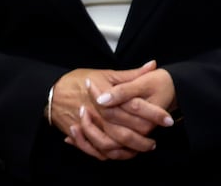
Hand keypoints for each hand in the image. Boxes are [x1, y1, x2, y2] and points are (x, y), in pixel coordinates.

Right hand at [51, 61, 174, 160]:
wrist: (52, 93)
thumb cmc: (79, 81)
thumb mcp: (106, 74)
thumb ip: (131, 74)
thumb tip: (153, 65)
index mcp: (107, 97)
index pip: (135, 107)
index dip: (153, 114)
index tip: (167, 119)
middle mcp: (98, 114)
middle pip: (125, 131)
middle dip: (143, 138)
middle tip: (156, 140)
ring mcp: (89, 127)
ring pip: (112, 145)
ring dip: (129, 149)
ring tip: (143, 148)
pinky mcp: (81, 136)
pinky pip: (97, 151)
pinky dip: (111, 155)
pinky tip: (123, 153)